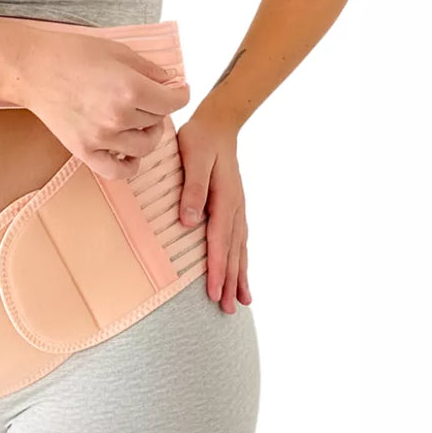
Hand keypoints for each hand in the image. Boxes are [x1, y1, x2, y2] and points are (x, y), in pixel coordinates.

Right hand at [9, 24, 190, 179]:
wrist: (32, 69)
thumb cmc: (72, 54)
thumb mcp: (118, 51)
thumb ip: (150, 69)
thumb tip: (172, 82)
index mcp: (131, 88)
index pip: (174, 101)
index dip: (181, 93)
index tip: (178, 90)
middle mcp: (119, 116)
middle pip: (158, 121)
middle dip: (158, 108)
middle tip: (148, 98)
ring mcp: (101, 137)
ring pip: (144, 146)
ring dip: (148, 134)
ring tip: (138, 121)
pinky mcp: (84, 151)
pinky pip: (118, 171)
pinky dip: (129, 165)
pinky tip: (128, 150)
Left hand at [176, 116, 251, 313]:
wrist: (218, 123)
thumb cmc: (200, 139)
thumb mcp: (194, 158)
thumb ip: (192, 189)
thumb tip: (189, 221)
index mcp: (224, 198)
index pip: (219, 240)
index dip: (217, 269)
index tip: (214, 293)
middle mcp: (235, 207)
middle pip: (233, 250)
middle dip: (230, 281)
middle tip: (228, 309)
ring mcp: (237, 207)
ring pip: (239, 247)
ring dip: (239, 275)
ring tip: (241, 302)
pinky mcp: (234, 206)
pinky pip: (240, 238)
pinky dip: (241, 259)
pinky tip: (241, 273)